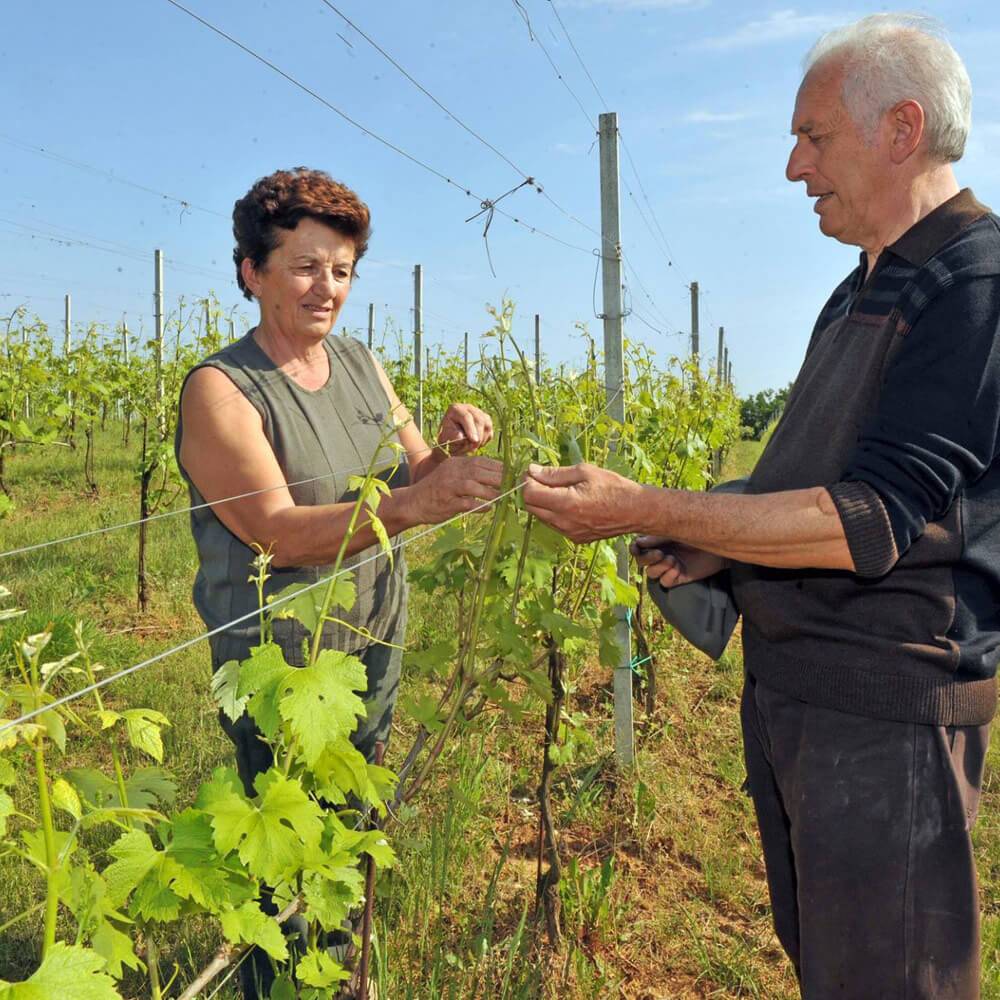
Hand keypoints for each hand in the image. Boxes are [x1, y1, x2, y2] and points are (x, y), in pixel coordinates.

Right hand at [409, 456, 504, 523]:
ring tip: (503, 497)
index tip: (512, 473)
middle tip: (513, 485)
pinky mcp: (446, 503)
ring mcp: (448, 487)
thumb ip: (470, 474)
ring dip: (490, 492)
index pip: (481, 461)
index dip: (498, 467)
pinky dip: (479, 506)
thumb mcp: (452, 475)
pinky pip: (466, 504)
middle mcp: (452, 472)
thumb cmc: (437, 490)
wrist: (413, 503)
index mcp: (455, 463)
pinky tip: (488, 508)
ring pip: (473, 486)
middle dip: (499, 478)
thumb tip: (496, 476)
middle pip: (479, 471)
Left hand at [437, 403, 493, 455]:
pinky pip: (490, 431)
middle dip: (478, 436)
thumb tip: (461, 437)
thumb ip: (452, 436)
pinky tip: (475, 444)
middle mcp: (468, 408)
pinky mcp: (486, 421)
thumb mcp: (446, 437)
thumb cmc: (446, 438)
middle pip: (479, 420)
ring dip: (482, 439)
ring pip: (487, 425)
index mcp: (456, 409)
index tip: (473, 441)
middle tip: (472, 449)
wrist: (450, 441)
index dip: (471, 429)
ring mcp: (479, 413)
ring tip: (472, 447)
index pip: (466, 417)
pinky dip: (484, 440)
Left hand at [521, 462, 644, 542]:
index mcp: (565, 503)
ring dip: (544, 503)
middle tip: (544, 478)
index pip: (529, 494)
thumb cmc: (613, 487)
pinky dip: (555, 513)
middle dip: (532, 492)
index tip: (533, 472)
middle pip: (531, 507)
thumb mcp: (584, 472)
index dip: (527, 481)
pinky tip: (571, 503)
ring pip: (542, 517)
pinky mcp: (576, 538)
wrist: (636, 510)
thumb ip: (555, 473)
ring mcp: (569, 533)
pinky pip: (555, 525)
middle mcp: (564, 522)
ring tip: (561, 489)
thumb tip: (532, 471)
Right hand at [630, 537, 727, 586]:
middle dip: (648, 558)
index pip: (637, 548)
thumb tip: (638, 543)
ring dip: (660, 567)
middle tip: (661, 553)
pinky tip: (679, 570)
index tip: (639, 547)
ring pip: (651, 574)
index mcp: (657, 541)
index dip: (635, 549)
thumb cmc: (698, 533)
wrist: (719, 546)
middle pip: (641, 562)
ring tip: (674, 560)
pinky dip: (669, 577)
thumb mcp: (674, 532)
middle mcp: (661, 554)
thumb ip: (656, 538)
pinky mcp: (678, 577)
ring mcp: (669, 566)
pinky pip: (665, 582)